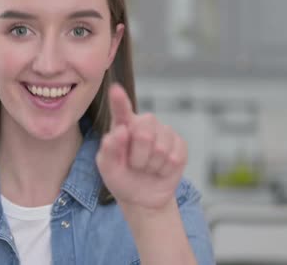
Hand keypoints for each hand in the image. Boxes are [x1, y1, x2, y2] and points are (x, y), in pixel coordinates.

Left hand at [96, 83, 187, 210]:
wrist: (142, 196)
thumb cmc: (120, 177)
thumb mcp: (107, 168)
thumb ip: (108, 150)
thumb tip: (121, 131)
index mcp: (122, 124)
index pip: (121, 110)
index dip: (120, 100)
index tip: (115, 90)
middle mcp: (144, 123)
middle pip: (144, 133)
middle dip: (138, 156)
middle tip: (134, 164)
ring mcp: (163, 132)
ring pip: (160, 148)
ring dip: (151, 165)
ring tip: (146, 167)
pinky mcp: (179, 144)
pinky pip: (175, 157)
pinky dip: (164, 170)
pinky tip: (159, 170)